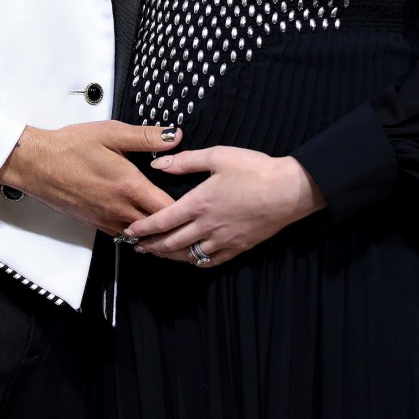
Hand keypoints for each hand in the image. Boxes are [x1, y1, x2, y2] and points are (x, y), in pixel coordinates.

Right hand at [0, 121, 181, 235]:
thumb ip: (146, 136)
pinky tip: (147, 230)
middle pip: (159, 231)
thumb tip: (174, 136)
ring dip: (160, 238)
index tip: (202, 208)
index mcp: (129, 186)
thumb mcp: (111, 133)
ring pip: (142, 238)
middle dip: (180, 231)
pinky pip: (124, 235)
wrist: (37, 164)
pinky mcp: (96, 223)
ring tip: (180, 236)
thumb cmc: (71, 147)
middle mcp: (120, 209)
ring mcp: (107, 219)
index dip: (188, 212)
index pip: (168, 210)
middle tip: (199, 230)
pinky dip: (140, 236)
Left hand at [124, 147, 325, 265]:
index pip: (162, 220)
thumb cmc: (254, 169)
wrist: (289, 190)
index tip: (129, 232)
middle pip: (171, 243)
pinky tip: (190, 259)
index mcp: (199, 203)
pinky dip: (195, 262)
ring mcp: (223, 240)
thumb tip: (159, 164)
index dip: (143, 228)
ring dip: (170, 256)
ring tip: (158, 253)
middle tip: (137, 247)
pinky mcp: (239, 248)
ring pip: (189, 256)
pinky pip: (211, 261)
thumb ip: (186, 161)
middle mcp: (207, 227)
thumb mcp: (217, 156)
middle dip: (151, 246)